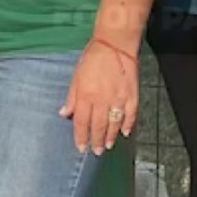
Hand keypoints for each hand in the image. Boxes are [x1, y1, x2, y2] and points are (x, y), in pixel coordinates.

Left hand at [59, 38, 138, 154]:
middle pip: (99, 126)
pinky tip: (125, 132)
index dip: (81, 136)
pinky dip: (128, 125)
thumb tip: (64, 114)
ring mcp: (118, 99)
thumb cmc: (92, 59)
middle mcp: (102, 100)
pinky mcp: (132, 95)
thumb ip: (71, 97)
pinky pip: (130, 114)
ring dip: (111, 136)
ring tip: (108, 146)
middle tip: (96, 151)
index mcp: (86, 95)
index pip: (82, 122)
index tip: (81, 147)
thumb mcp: (76, 76)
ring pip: (114, 123)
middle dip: (96, 141)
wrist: (114, 45)